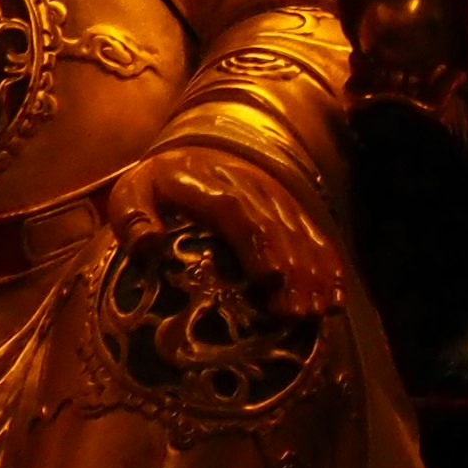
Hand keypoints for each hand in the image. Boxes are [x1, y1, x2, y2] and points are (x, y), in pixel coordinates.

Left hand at [108, 141, 346, 317]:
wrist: (192, 154)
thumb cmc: (158, 187)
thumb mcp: (131, 194)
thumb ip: (133, 218)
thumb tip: (149, 246)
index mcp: (212, 187)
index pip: (241, 215)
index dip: (260, 246)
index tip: (272, 282)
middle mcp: (252, 190)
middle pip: (278, 230)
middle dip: (293, 271)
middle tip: (298, 313)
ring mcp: (275, 200)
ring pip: (301, 234)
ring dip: (313, 272)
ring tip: (318, 312)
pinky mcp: (289, 211)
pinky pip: (314, 235)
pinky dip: (327, 263)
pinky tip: (336, 296)